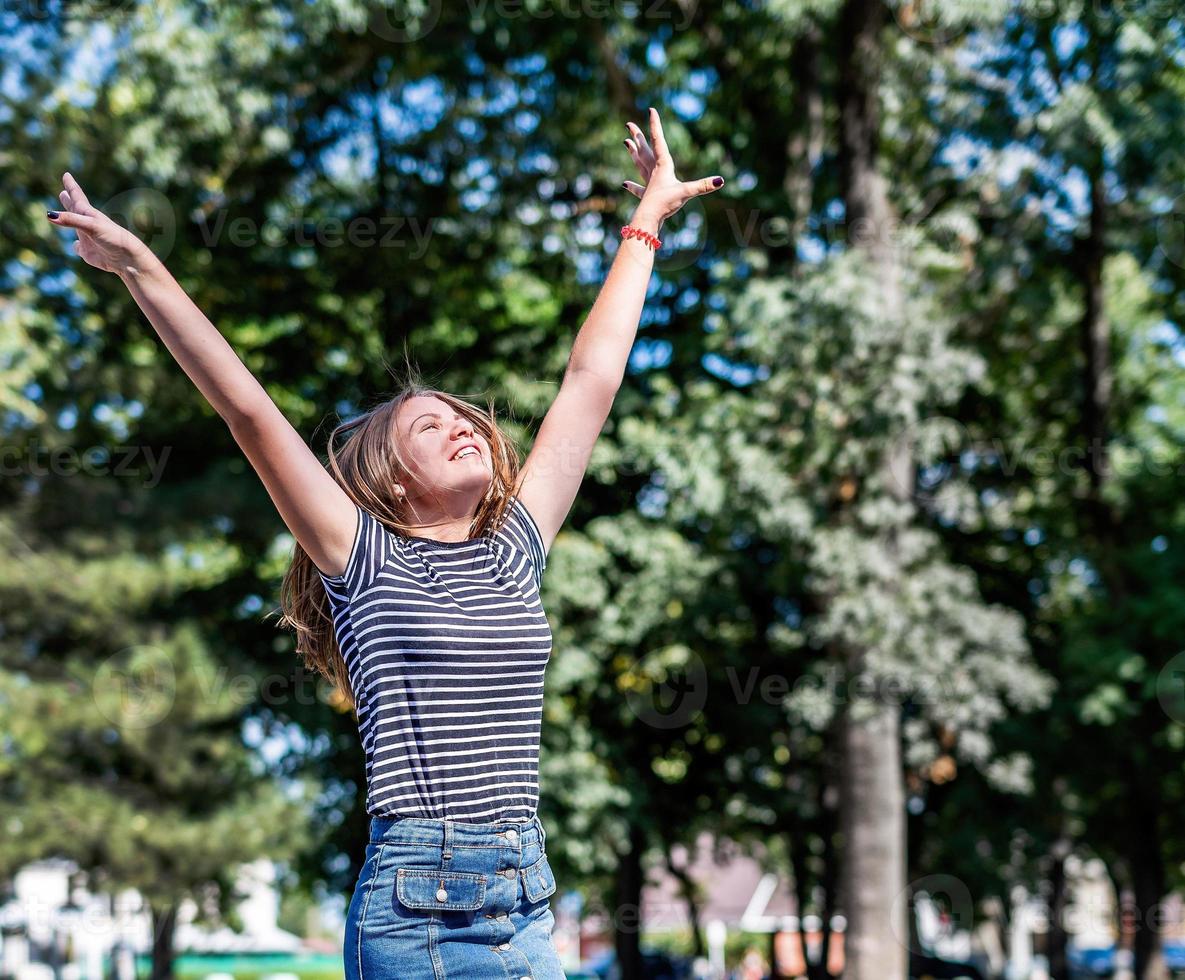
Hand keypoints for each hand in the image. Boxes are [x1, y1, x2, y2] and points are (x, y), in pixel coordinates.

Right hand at [47, 173, 152, 276]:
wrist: (127, 259)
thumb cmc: (113, 238)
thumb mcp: (91, 226)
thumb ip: (71, 220)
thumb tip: (50, 216)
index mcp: (89, 214)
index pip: (77, 196)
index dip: (71, 185)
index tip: (67, 174)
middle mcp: (87, 224)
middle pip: (75, 209)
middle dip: (69, 200)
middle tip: (64, 192)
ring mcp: (87, 238)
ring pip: (74, 226)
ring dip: (69, 220)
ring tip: (64, 216)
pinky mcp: (88, 252)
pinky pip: (78, 247)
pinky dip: (76, 247)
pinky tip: (76, 246)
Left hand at [622, 107, 723, 225]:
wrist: (649, 219)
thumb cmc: (665, 203)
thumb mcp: (686, 192)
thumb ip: (703, 186)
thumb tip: (720, 181)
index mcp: (662, 165)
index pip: (659, 140)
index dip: (655, 125)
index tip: (651, 110)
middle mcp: (653, 172)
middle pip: (644, 150)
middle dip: (637, 136)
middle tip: (628, 124)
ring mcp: (649, 183)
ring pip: (639, 164)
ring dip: (633, 153)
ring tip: (626, 143)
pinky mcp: (647, 196)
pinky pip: (638, 188)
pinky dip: (632, 186)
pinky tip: (624, 184)